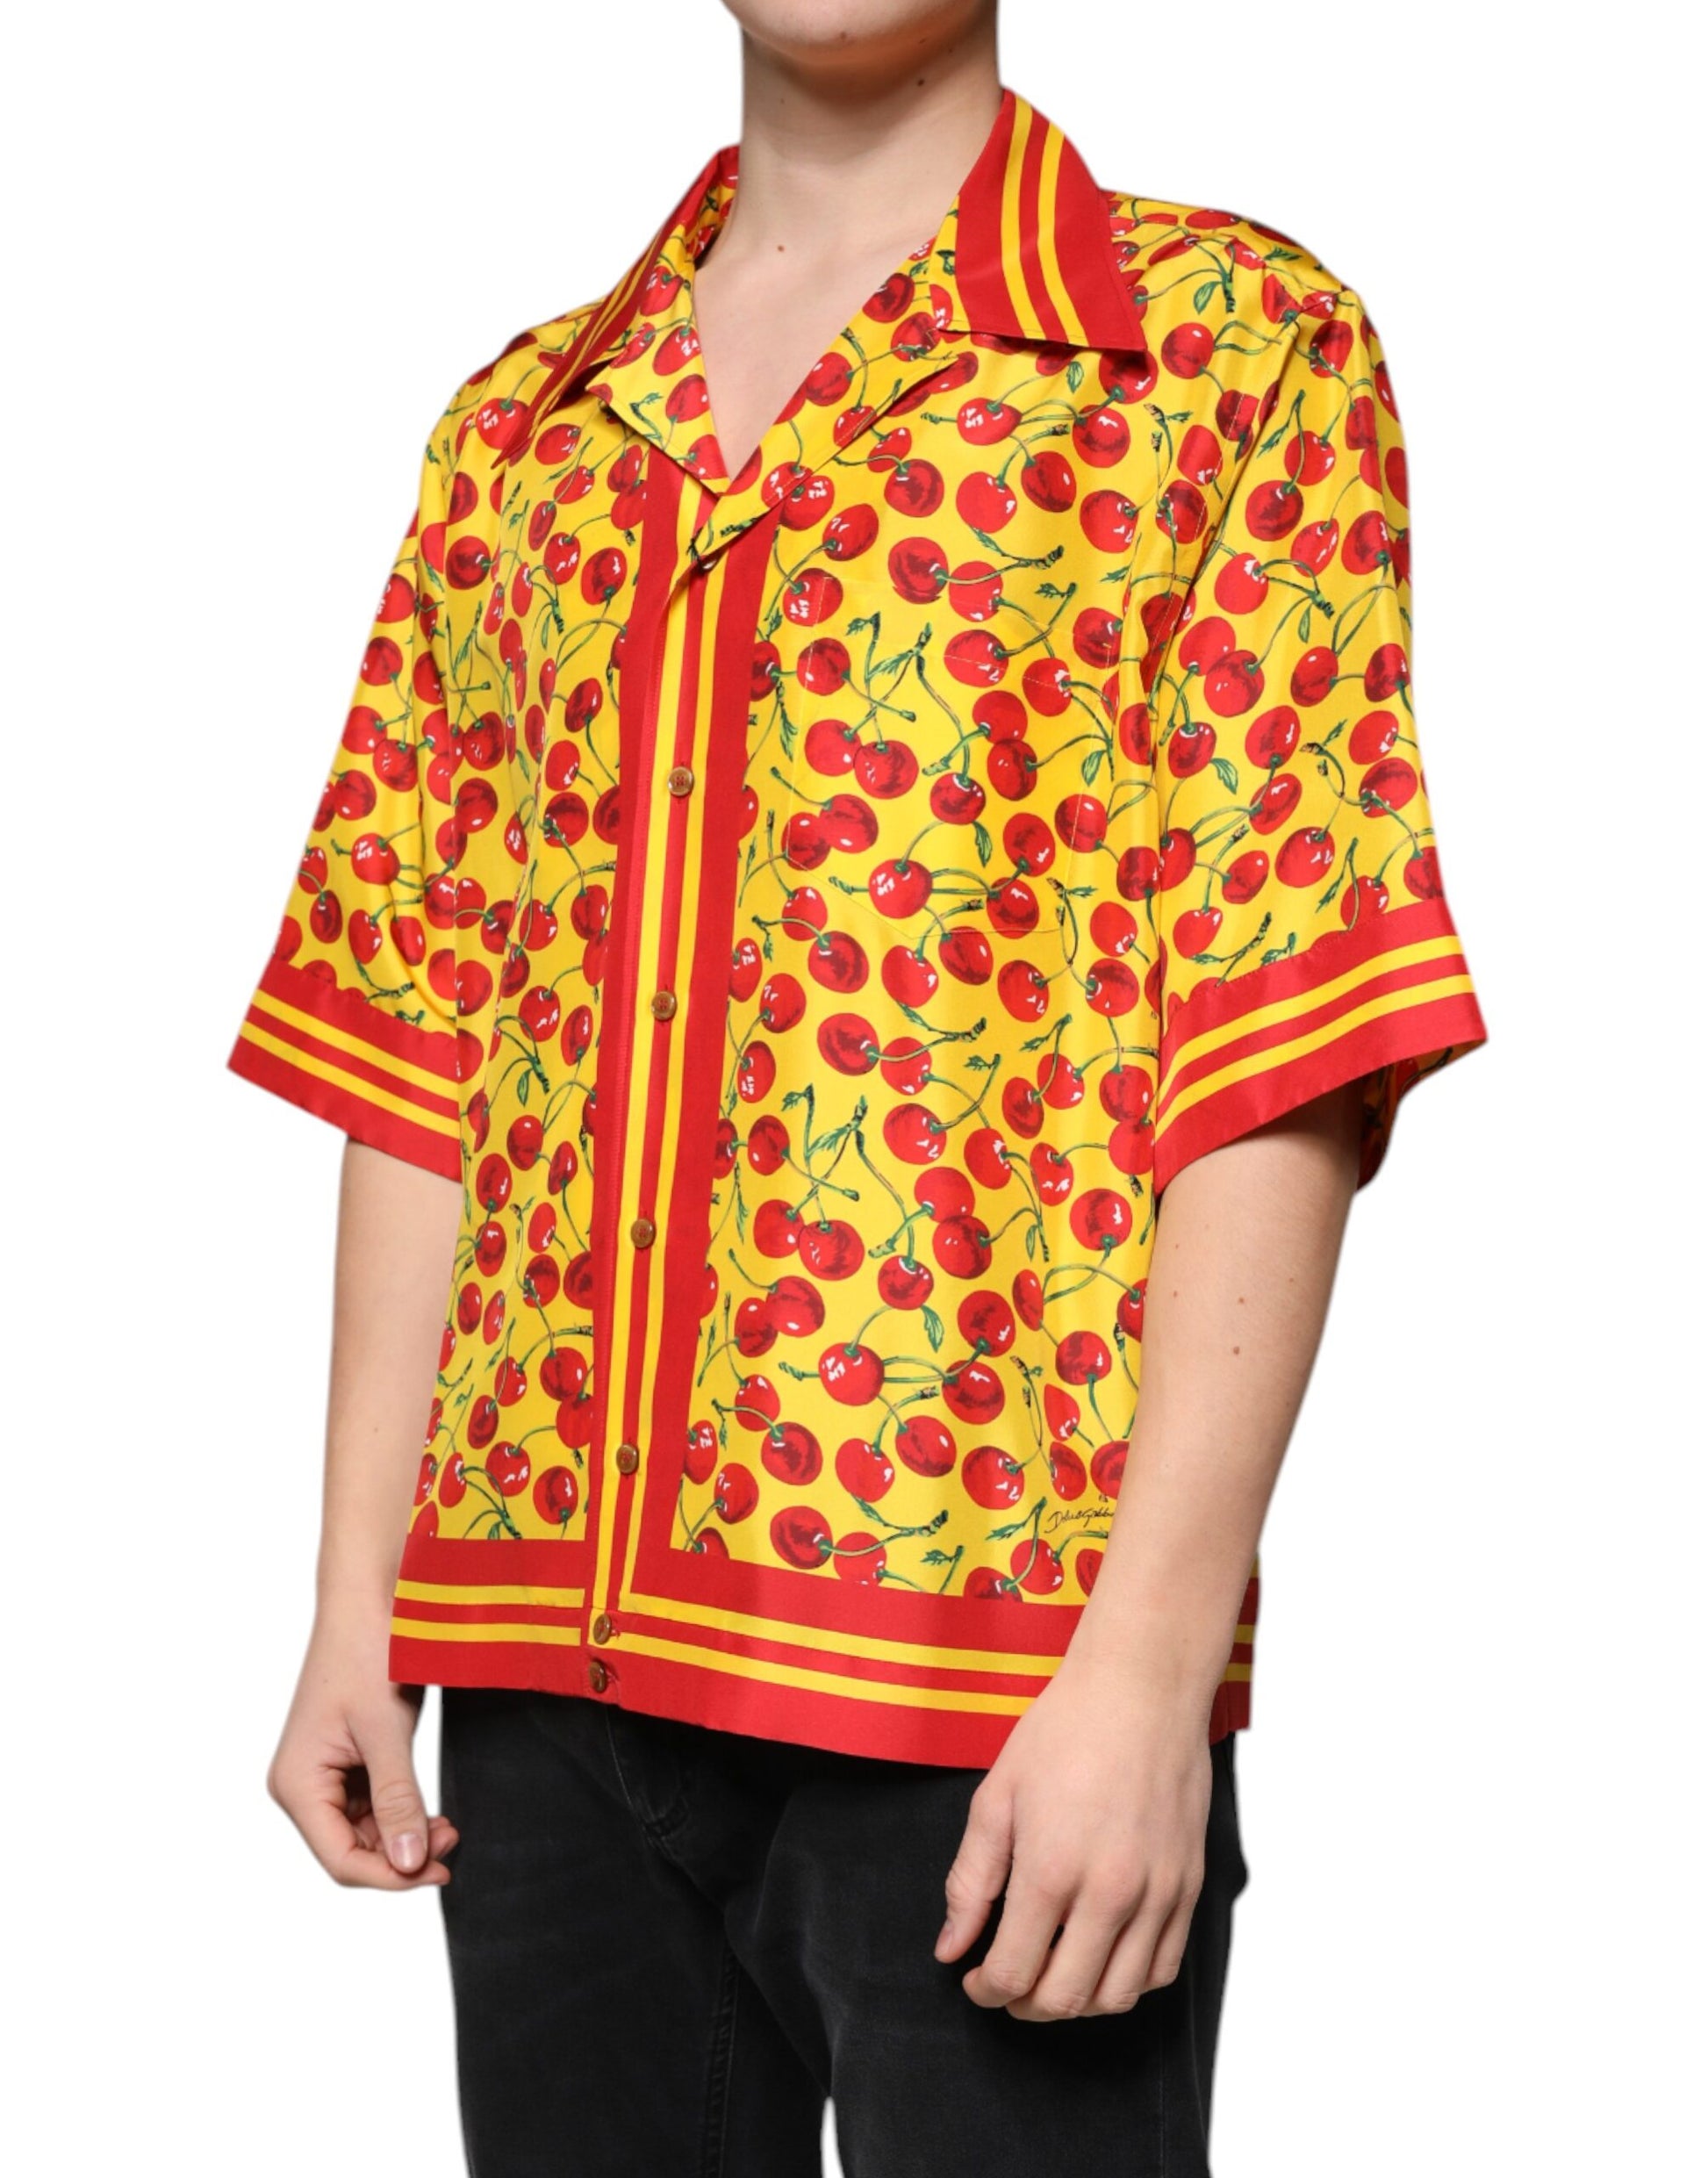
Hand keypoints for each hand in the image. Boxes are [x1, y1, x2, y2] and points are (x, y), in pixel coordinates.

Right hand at [267, 1601, 457, 1889]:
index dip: (390, 1876)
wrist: (370, 1597)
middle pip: (351, 1850)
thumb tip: (410, 1864)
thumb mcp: (386, 1731)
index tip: (440, 1872)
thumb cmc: (369, 1653)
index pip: (340, 1858)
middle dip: (401, 1855)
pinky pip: (372, 1805)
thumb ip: (398, 1800)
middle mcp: (302, 1785)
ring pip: (364, 1832)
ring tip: (448, 1827)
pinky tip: (430, 1810)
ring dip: (405, 1836)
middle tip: (453, 1842)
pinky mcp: (346, 1760)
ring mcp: (323, 1773)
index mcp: (297, 1783)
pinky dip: (402, 1813)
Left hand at [934, 1652, 1210, 2019]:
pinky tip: (1100, 1959)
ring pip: (1118, 1996)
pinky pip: (1163, 1968)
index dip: (985, 1990)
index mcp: (1052, 1870)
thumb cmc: (1065, 1732)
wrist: (1141, 1691)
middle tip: (1006, 1984)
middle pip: (1065, 1998)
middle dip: (1024, 2006)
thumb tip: (951, 1946)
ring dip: (1076, 2002)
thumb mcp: (996, 1797)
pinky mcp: (1189, 1887)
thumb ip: (970, 1880)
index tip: (973, 1980)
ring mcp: (1158, 1894)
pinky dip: (1127, 1982)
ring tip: (1050, 1975)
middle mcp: (1111, 1893)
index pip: (1013, 1972)